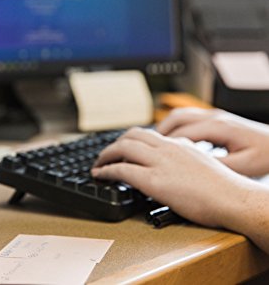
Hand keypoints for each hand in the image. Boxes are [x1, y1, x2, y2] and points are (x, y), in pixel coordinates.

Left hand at [91, 128, 249, 226]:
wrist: (234, 199)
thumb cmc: (224, 188)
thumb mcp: (202, 162)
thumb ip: (185, 156)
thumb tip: (175, 156)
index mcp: (179, 144)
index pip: (148, 134)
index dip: (130, 140)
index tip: (122, 148)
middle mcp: (168, 148)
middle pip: (132, 135)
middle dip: (114, 144)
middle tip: (106, 155)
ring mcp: (160, 163)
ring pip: (123, 147)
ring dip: (106, 155)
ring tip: (98, 164)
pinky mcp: (154, 180)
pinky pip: (121, 169)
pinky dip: (106, 170)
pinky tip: (101, 174)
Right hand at [157, 108, 268, 176]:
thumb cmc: (266, 155)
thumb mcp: (242, 166)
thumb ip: (214, 166)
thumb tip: (192, 170)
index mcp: (218, 127)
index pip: (180, 131)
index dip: (161, 144)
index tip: (146, 156)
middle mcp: (214, 118)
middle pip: (175, 119)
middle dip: (156, 132)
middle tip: (142, 148)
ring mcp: (215, 116)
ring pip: (180, 116)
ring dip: (164, 128)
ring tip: (153, 145)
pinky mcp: (217, 120)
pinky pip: (188, 119)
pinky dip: (175, 128)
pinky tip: (172, 143)